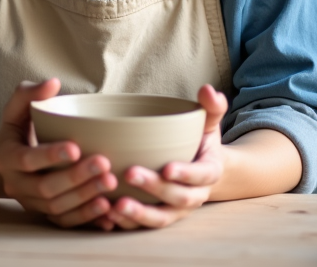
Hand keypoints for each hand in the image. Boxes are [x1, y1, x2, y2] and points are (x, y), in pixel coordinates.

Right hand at [0, 78, 118, 228]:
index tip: (76, 147)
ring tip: (111, 183)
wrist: (12, 159)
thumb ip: (30, 93)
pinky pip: (65, 222)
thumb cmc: (20, 127)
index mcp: (6, 157)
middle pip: (45, 188)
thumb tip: (53, 83)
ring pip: (56, 208)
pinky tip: (107, 209)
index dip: (50, 155)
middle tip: (103, 163)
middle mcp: (15, 184)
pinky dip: (86, 218)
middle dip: (75, 177)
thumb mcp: (17, 107)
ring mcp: (30, 202)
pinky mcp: (44, 214)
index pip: (26, 159)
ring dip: (85, 198)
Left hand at [104, 84, 228, 229]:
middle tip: (130, 174)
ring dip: (139, 215)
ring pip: (160, 219)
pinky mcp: (158, 217)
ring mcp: (176, 211)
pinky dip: (126, 224)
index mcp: (209, 172)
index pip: (201, 176)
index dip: (186, 174)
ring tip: (116, 206)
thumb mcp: (209, 123)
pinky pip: (143, 226)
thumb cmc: (201, 142)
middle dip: (154, 189)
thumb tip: (208, 89)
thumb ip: (210, 107)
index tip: (167, 168)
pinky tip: (106, 215)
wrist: (202, 170)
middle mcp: (195, 197)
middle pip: (178, 198)